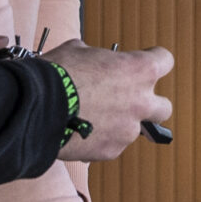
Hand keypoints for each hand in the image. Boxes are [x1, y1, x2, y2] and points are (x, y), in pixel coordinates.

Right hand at [47, 40, 173, 162]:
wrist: (35, 107)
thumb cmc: (56, 73)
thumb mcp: (79, 51)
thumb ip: (98, 59)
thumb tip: (95, 62)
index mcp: (139, 70)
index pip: (165, 60)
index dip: (154, 59)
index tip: (146, 60)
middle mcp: (142, 102)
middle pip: (164, 107)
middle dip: (150, 104)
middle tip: (130, 101)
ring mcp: (128, 130)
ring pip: (133, 129)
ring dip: (119, 124)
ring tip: (92, 118)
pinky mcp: (111, 150)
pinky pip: (112, 144)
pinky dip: (101, 139)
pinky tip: (80, 131)